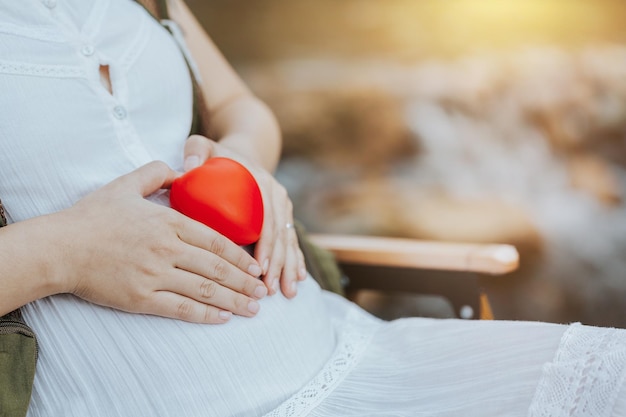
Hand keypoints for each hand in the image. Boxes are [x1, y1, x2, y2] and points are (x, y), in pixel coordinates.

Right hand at [56, 161, 266, 322]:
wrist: (60, 248)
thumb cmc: (93, 216)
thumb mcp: (126, 183)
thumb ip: (157, 172)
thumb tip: (181, 169)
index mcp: (168, 221)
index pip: (216, 241)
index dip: (240, 256)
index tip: (256, 266)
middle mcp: (167, 249)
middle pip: (217, 269)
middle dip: (245, 282)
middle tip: (264, 291)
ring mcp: (154, 275)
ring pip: (204, 291)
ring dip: (233, 301)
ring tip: (253, 309)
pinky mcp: (141, 297)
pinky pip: (180, 309)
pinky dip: (204, 315)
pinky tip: (222, 319)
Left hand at [184, 135, 306, 297]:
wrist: (243, 151)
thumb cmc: (219, 155)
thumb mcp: (205, 146)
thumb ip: (196, 151)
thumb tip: (190, 168)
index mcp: (263, 184)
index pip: (268, 219)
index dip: (266, 245)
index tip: (258, 268)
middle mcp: (277, 197)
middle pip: (281, 236)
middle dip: (278, 264)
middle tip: (270, 289)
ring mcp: (283, 208)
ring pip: (288, 242)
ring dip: (288, 268)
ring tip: (286, 293)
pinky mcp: (283, 217)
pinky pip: (291, 241)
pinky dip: (294, 261)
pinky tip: (297, 280)